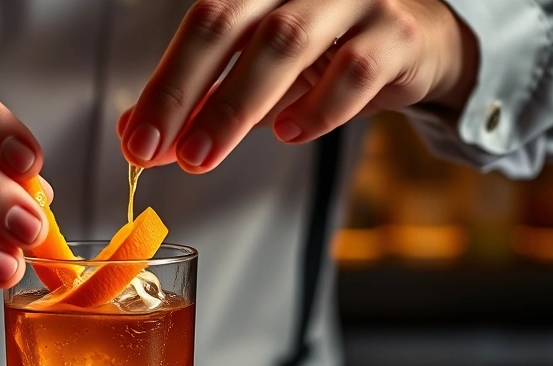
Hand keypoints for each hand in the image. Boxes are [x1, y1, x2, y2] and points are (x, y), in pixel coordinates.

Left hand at [118, 0, 478, 172]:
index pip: (199, 24)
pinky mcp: (399, 31)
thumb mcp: (255, 72)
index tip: (137, 140)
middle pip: (229, 23)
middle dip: (187, 92)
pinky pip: (354, 69)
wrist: (417, 41)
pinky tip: (290, 133)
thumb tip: (135, 135)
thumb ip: (200, 99)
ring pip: (286, 41)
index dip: (164, 83)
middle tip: (162, 152)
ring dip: (237, 106)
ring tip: (203, 155)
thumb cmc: (326, 51)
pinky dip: (317, 107)